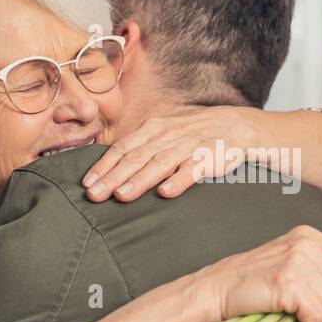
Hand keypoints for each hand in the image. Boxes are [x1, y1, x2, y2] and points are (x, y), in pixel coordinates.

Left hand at [82, 106, 260, 201]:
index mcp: (152, 129)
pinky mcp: (209, 156)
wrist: (234, 125)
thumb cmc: (192, 134)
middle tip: (95, 195)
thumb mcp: (163, 133)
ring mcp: (187, 145)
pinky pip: (192, 169)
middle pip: (135, 157)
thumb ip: (140, 148)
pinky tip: (166, 192)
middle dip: (113, 177)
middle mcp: (166, 135)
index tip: (87, 184)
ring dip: (139, 180)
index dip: (103, 167)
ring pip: (159, 163)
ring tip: (122, 196)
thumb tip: (109, 169)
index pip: (122, 149)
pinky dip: (179, 180)